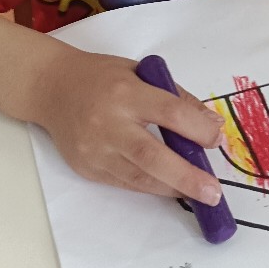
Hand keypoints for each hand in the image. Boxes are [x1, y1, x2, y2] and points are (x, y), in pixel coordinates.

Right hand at [30, 43, 224, 203]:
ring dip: (171, 188)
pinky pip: (124, 183)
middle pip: (152, 155)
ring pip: (138, 177)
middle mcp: (108, 123)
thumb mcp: (142, 72)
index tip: (217, 141)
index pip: (169, 112)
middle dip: (186, 177)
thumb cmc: (101, 77)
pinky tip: (169, 187)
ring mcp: (95, 149)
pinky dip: (150, 187)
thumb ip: (177, 98)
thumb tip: (212, 126)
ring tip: (198, 195)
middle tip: (213, 193)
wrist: (51, 87)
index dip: (198, 129)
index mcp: (125, 92)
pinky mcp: (87, 168)